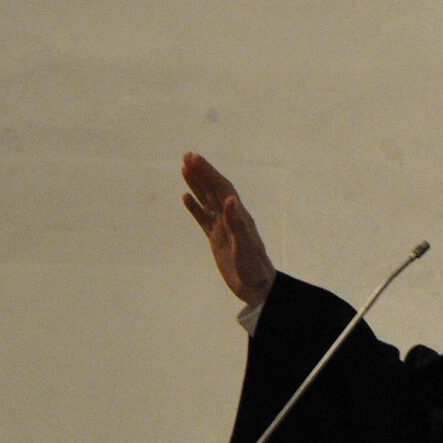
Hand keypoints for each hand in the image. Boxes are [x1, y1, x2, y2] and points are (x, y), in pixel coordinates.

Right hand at [181, 152, 277, 308]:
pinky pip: (204, 219)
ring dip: (197, 185)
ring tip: (184, 169)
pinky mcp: (217, 239)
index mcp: (239, 216)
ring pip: (207, 201)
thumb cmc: (254, 269)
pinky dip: (195, 207)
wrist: (258, 287)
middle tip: (186, 155)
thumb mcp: (245, 247)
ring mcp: (223, 228)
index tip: (195, 158)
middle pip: (214, 190)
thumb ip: (237, 224)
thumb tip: (230, 199)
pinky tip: (186, 198)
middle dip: (202, 172)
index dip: (209, 173)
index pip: (222, 188)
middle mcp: (232, 218)